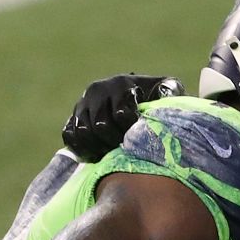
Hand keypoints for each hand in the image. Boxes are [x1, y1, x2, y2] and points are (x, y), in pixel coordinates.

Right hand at [61, 73, 181, 160]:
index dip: (132, 132)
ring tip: (111, 153)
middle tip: (125, 149)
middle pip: (100, 127)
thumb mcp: (168, 90)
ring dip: (98, 147)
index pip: (121, 115)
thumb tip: (164, 98)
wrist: (135, 98)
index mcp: (121, 84)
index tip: (140, 139)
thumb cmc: (156, 98)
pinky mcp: (73, 117)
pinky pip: (69, 134)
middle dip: (115, 142)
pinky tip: (96, 155)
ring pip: (82, 132)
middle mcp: (98, 91)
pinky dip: (80, 147)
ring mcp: (82, 104)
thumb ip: (169, 91)